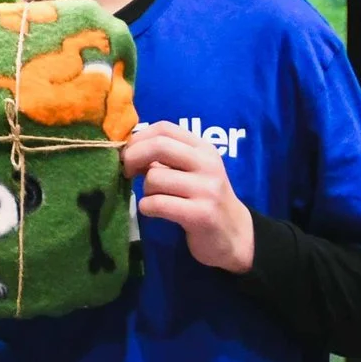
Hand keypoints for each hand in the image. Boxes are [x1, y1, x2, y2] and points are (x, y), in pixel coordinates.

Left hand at [122, 120, 253, 272]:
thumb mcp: (191, 170)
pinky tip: (155, 212)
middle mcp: (208, 164)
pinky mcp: (201, 214)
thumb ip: (166, 157)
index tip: (128, 153)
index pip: (164, 128)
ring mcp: (206, 189)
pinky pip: (156, 204)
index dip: (138, 138)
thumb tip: (127, 149)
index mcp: (203, 148)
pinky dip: (147, 208)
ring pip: (154, 178)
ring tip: (155, 198)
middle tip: (127, 172)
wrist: (233, 233)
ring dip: (144, 190)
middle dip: (133, 157)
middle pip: (158, 146)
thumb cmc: (203, 198)